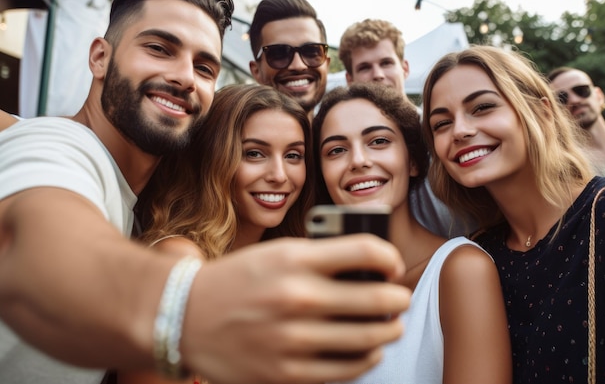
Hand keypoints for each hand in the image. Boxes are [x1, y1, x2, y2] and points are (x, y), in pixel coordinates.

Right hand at [180, 234, 409, 383]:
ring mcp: (293, 340)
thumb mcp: (275, 253)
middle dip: (398, 298)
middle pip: (377, 299)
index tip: (392, 266)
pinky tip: (370, 349)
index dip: (390, 257)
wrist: (185, 317)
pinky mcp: (287, 373)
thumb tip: (371, 269)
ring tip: (391, 325)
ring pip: (369, 338)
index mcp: (294, 260)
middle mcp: (297, 298)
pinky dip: (368, 358)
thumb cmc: (236, 281)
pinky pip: (346, 369)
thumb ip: (321, 257)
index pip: (366, 252)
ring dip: (390, 330)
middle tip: (400, 298)